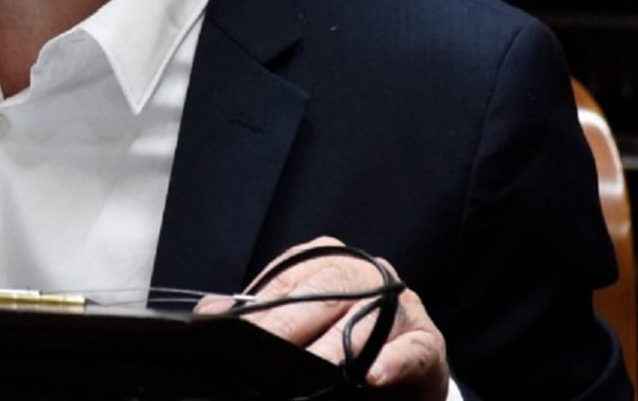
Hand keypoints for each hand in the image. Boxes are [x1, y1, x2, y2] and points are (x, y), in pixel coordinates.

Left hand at [195, 237, 448, 398]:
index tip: (228, 334)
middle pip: (322, 298)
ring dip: (333, 353)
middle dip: (287, 332)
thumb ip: (263, 316)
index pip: (287, 281)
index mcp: (327, 261)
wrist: (404, 367)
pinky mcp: (428, 341)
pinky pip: (413, 349)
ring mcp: (400, 305)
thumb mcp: (301, 323)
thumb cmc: (343, 342)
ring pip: (362, 324)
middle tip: (261, 363)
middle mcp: (365, 274)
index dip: (258, 311)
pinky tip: (372, 376)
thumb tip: (209, 315)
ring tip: (309, 374)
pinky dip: (392, 362)